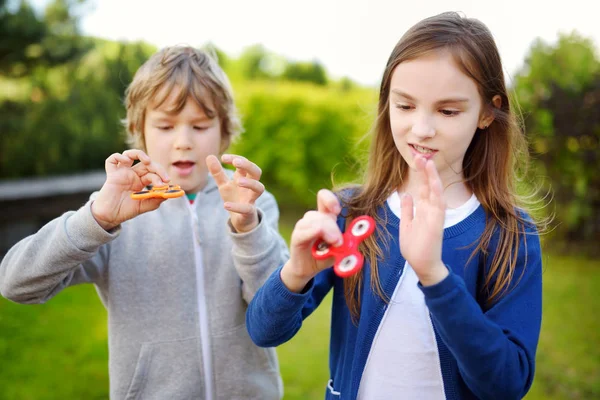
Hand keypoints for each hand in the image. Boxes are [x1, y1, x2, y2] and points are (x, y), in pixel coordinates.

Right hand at [92, 150, 169, 230]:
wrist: (111, 217)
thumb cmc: (127, 211)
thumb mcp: (145, 206)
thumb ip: (156, 199)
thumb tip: (169, 192)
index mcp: (141, 181)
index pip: (154, 173)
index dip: (161, 176)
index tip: (166, 183)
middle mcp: (132, 175)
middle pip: (146, 163)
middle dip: (157, 168)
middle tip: (164, 177)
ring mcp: (122, 173)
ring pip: (130, 155)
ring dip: (140, 154)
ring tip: (147, 161)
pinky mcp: (111, 175)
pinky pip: (112, 160)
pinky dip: (118, 157)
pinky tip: (125, 162)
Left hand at [206, 154, 264, 232]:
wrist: (241, 219)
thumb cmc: (234, 198)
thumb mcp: (224, 184)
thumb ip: (217, 172)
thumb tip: (209, 156)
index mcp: (244, 177)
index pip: (244, 163)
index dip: (236, 158)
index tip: (223, 158)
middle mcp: (250, 186)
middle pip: (256, 172)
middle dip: (248, 165)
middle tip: (236, 162)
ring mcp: (251, 199)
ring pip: (259, 188)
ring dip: (250, 183)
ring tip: (238, 182)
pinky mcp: (249, 212)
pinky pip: (247, 208)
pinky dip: (237, 207)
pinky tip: (226, 205)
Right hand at [280, 189, 342, 292]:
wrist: (307, 271)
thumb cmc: (323, 257)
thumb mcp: (340, 249)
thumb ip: (350, 240)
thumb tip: (363, 231)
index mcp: (324, 217)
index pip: (323, 198)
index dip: (330, 200)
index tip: (337, 211)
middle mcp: (312, 219)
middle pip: (324, 214)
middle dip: (334, 227)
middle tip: (339, 241)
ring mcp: (303, 227)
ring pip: (316, 221)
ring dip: (327, 231)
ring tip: (334, 244)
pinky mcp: (296, 237)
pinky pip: (304, 230)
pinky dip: (313, 232)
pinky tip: (318, 237)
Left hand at [400, 156, 447, 285]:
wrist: (422, 265)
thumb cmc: (415, 247)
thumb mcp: (406, 224)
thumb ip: (407, 209)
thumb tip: (406, 195)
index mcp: (423, 209)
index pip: (422, 188)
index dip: (420, 175)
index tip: (416, 161)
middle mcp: (430, 210)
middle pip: (429, 186)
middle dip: (425, 171)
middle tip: (421, 155)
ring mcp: (435, 215)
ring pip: (435, 191)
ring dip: (432, 177)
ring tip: (428, 162)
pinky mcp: (437, 222)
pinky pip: (438, 205)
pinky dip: (436, 192)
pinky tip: (434, 181)